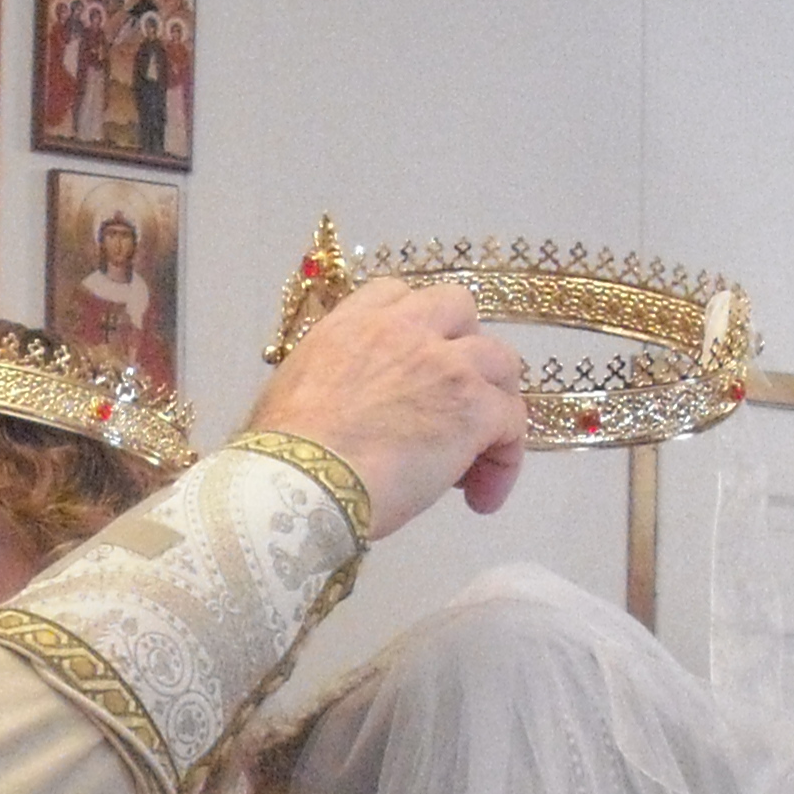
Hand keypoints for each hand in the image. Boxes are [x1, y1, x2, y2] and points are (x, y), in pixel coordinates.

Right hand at [246, 279, 526, 532]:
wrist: (299, 484)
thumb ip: (328, 381)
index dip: (416, 330)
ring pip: (501, 362)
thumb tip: (340, 412)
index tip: (412, 369)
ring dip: (495, 402)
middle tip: (451, 402)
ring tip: (478, 457)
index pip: (399, 295)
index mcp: (354, 323)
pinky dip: (505, 461)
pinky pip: (513, 423)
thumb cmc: (280, 455)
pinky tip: (481, 499)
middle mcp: (405, 329)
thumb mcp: (291, 391)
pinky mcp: (475, 408)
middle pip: (461, 309)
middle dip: (463, 351)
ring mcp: (447, 364)